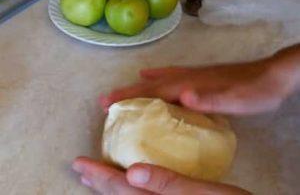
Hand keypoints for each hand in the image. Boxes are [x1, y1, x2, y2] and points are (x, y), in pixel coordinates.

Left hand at [72, 157, 250, 194]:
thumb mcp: (200, 193)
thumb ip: (167, 184)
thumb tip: (132, 172)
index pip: (120, 189)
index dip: (99, 175)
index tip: (80, 162)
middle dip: (97, 182)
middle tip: (80, 168)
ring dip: (107, 188)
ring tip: (93, 178)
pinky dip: (125, 191)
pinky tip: (126, 183)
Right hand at [100, 60, 293, 114]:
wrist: (271, 75)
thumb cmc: (252, 92)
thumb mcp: (236, 100)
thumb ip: (210, 99)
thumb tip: (183, 96)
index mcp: (189, 85)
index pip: (153, 92)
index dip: (130, 98)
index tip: (108, 104)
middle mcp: (185, 78)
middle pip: (149, 85)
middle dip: (126, 93)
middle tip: (104, 101)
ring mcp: (190, 75)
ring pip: (157, 80)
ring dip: (136, 86)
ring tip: (119, 92)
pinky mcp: (197, 77)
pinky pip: (170, 75)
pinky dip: (156, 74)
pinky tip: (148, 73)